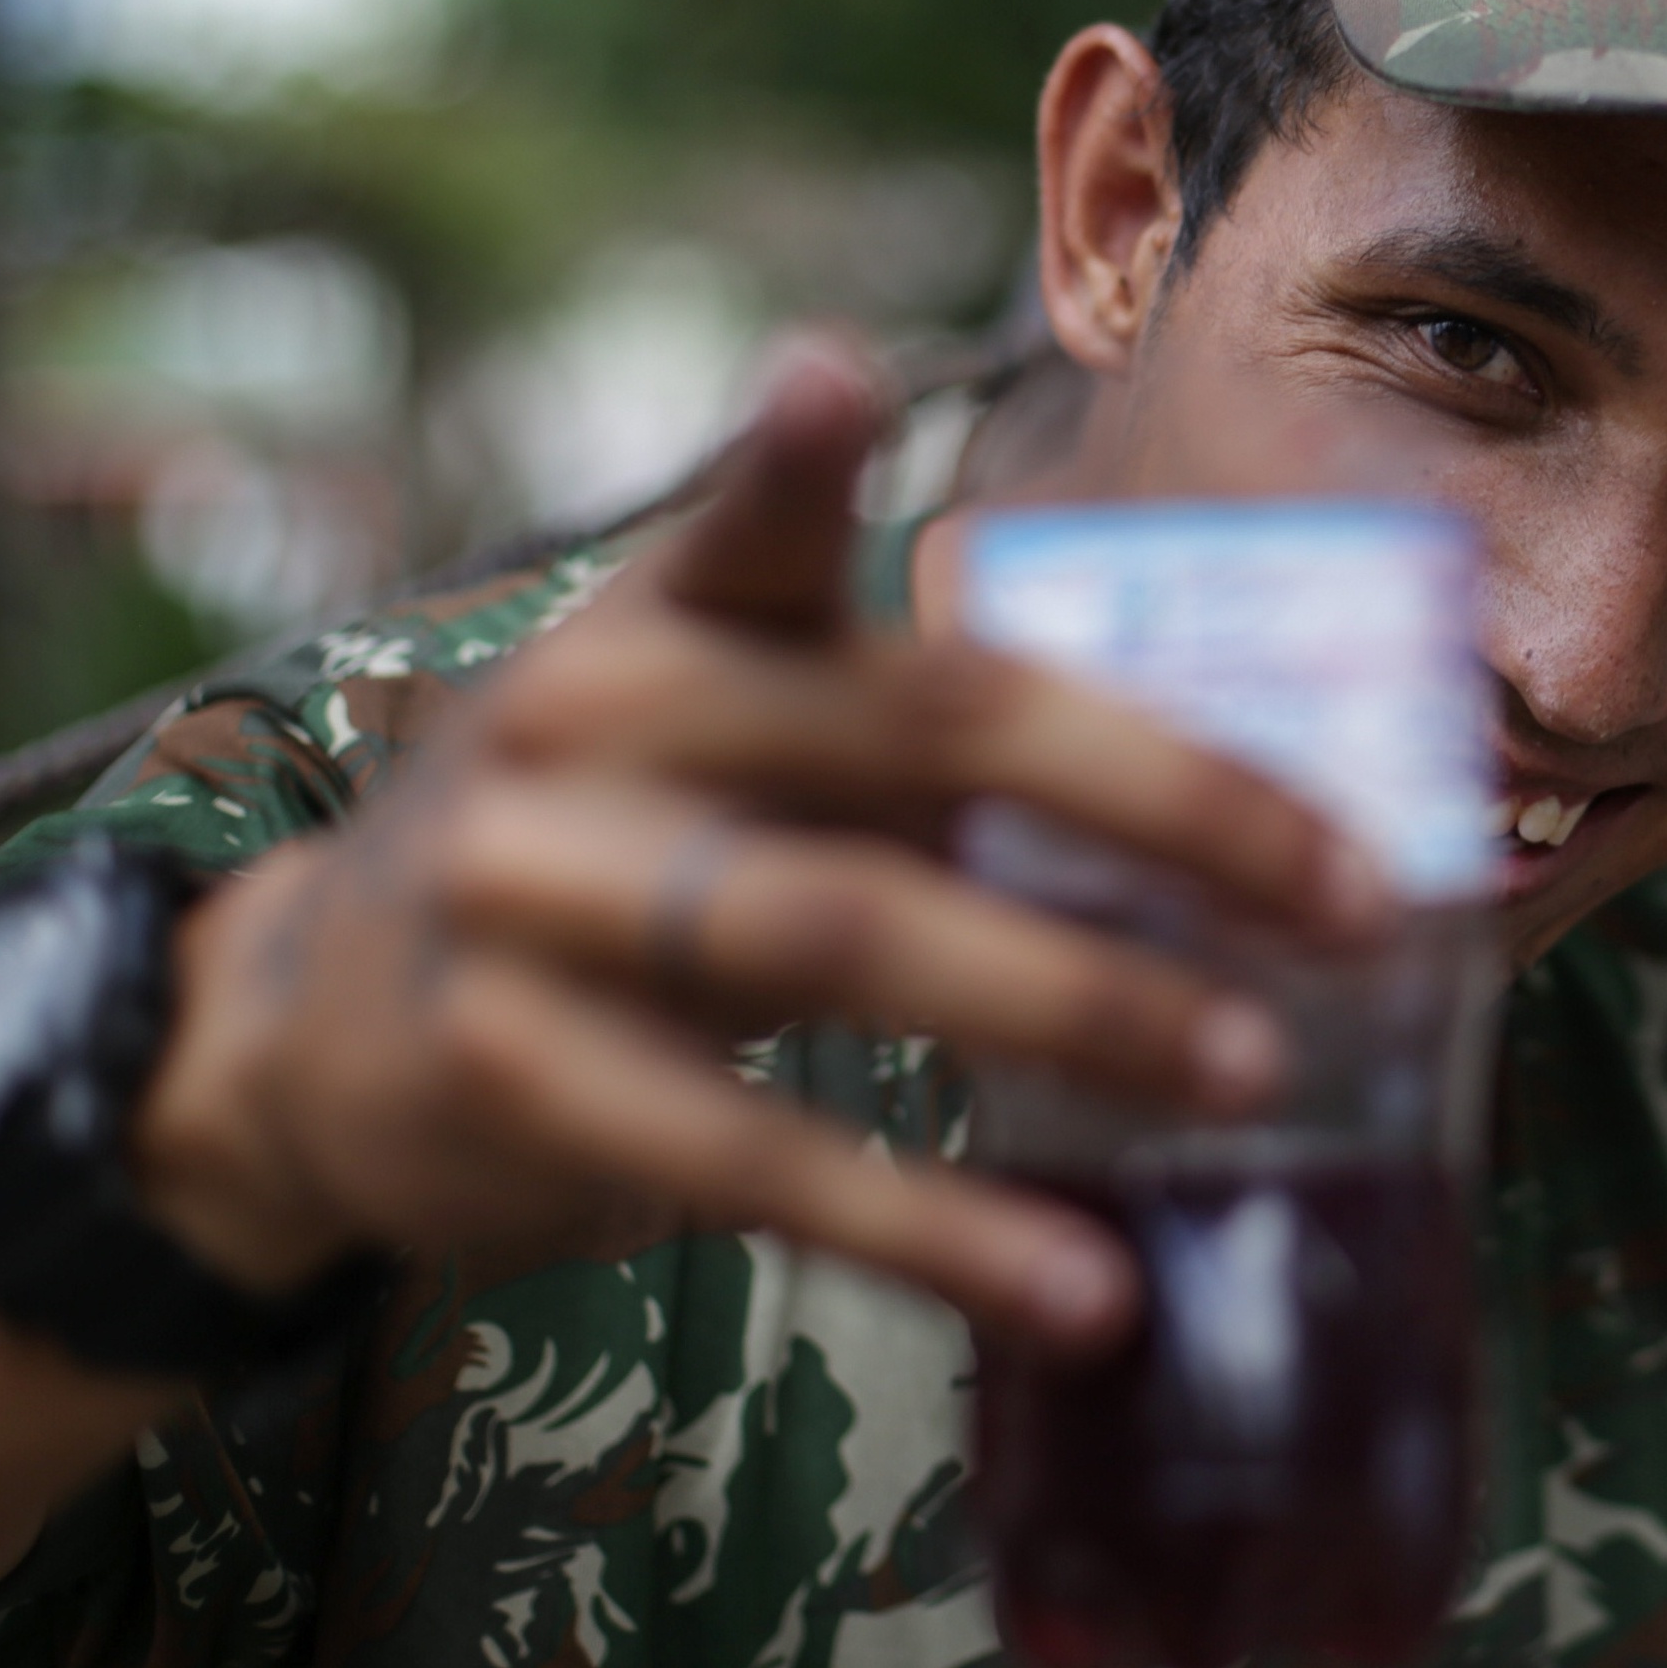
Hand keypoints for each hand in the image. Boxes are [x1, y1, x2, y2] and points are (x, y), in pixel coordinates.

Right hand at [130, 339, 1384, 1350]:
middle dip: (1160, 807)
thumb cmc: (622, 853)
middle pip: (908, 735)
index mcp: (670, 623)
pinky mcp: (517, 1081)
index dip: (790, 460)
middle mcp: (594, 728)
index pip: (744, 530)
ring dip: (1078, 1009)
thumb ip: (921, 739)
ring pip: (844, 940)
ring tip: (1256, 1076)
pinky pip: (758, 1163)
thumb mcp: (731, 744)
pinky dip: (937, 1231)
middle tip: (1357, 899)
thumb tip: (1243, 815)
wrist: (310, 1027)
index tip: (835, 382)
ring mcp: (537, 901)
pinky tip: (1078, 1285)